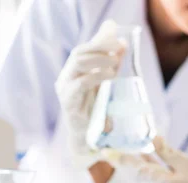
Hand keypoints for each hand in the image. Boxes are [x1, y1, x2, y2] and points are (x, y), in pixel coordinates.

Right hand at [55, 20, 123, 168]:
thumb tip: (122, 42)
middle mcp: (66, 77)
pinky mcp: (68, 102)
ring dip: (99, 60)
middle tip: (119, 50)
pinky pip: (80, 84)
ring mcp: (65, 89)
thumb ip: (110, 63)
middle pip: (79, 53)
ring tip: (116, 64)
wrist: (86, 137)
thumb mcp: (104, 84)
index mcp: (73, 71)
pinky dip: (96, 76)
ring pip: (78, 64)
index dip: (100, 42)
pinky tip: (110, 76)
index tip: (119, 41)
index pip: (84, 49)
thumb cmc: (95, 110)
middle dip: (100, 48)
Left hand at [106, 137, 187, 182]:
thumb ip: (166, 152)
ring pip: (142, 182)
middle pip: (135, 176)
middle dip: (128, 161)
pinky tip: (149, 164)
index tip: (104, 151)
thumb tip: (152, 139)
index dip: (118, 158)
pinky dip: (148, 176)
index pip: (133, 169)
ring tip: (135, 152)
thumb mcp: (187, 164)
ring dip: (138, 168)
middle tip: (116, 148)